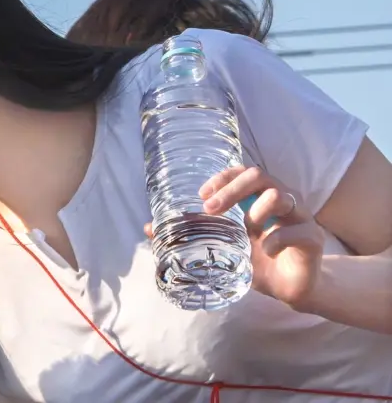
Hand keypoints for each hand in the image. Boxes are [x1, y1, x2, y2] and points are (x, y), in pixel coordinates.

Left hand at [144, 166, 325, 307]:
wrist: (292, 288)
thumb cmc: (258, 261)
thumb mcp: (222, 248)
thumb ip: (190, 235)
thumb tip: (148, 228)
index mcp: (258, 197)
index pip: (243, 172)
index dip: (223, 177)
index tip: (201, 193)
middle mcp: (280, 200)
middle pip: (260, 175)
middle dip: (233, 188)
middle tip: (211, 208)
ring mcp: (299, 217)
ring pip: (282, 195)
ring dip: (257, 210)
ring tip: (245, 229)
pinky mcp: (312, 238)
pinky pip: (298, 230)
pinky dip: (277, 239)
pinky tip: (266, 250)